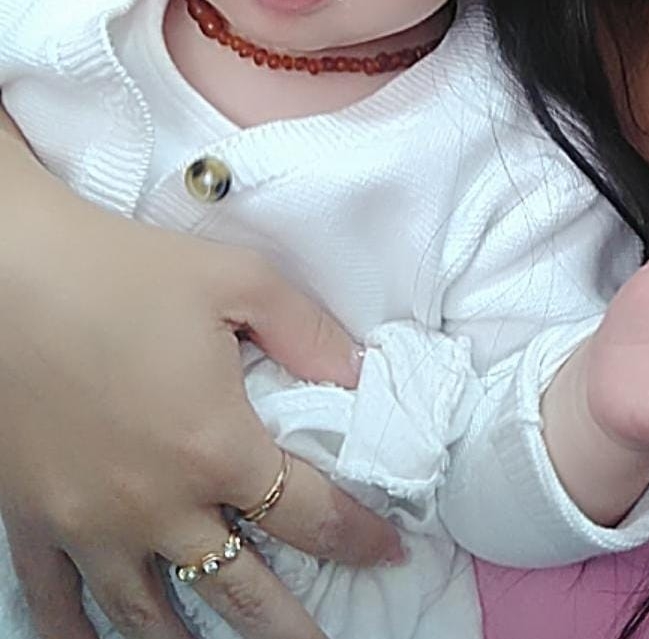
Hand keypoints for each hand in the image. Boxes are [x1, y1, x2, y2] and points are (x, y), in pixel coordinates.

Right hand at [0, 114, 400, 638]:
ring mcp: (88, 523)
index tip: (386, 551)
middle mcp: (156, 505)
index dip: (356, 536)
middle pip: (238, 588)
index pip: (308, 514)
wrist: (7, 271)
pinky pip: (55, 603)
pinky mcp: (32, 520)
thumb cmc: (124, 271)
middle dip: (287, 625)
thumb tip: (358, 375)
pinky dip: (81, 633)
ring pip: (149, 615)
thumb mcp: (240, 281)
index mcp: (216, 447)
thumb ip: (308, 332)